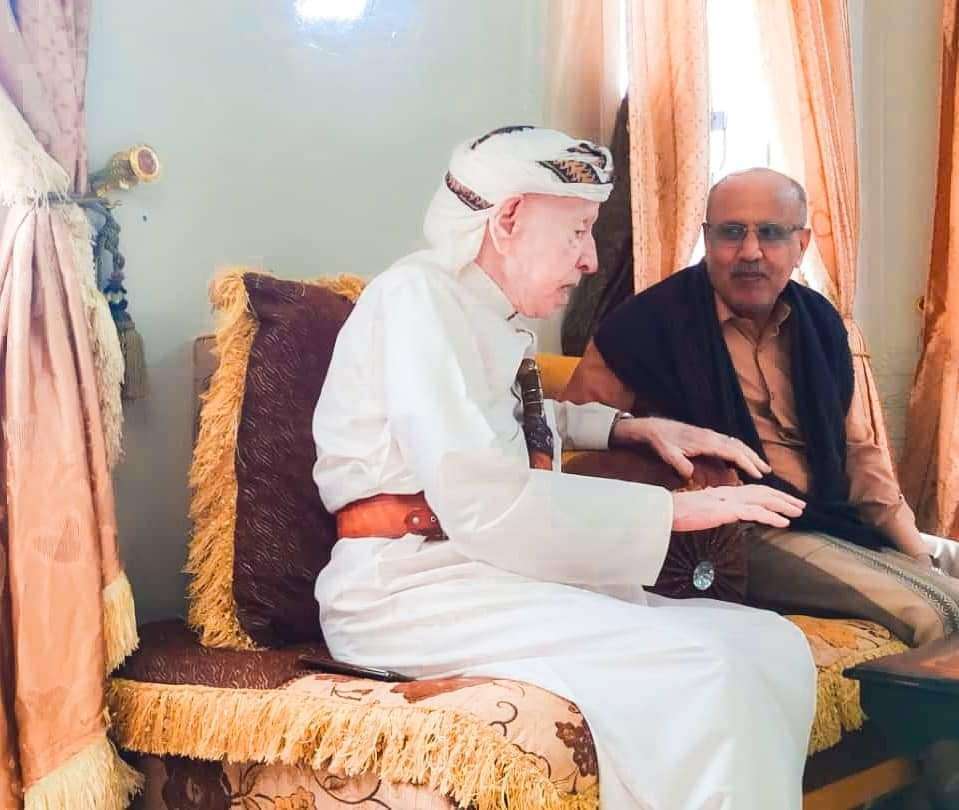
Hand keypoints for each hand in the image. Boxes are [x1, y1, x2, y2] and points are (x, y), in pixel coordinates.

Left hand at [612, 416, 771, 479]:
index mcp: (705, 441)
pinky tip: (742, 459)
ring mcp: (709, 435)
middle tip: (767, 472)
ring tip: (760, 467)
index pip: (732, 452)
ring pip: (735, 444)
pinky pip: (728, 443)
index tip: (757, 474)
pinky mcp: (706, 437)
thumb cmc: (660, 441)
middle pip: (738, 446)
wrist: (653, 427)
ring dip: (749, 454)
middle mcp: (711, 436)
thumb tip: (689, 474)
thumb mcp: (666, 453)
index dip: (746, 463)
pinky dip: (739, 451)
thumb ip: (678, 463)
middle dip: (754, 459)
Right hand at [671, 485, 804, 531]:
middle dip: (783, 498)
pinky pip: (755, 513)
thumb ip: (713, 510)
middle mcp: (728, 493)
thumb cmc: (676, 513)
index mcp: (722, 493)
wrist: (664, 511)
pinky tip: (784, 522)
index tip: (785, 501)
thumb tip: (722, 514)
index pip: (752, 491)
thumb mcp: (699, 510)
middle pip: (762, 492)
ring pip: (763, 500)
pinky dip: (772, 516)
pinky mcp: (726, 511)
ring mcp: (728, 501)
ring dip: (783, 506)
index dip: (771, 494)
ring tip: (799, 512)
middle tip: (801, 505)